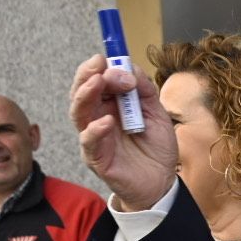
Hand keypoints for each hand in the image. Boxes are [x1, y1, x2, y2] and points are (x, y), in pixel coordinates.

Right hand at [70, 55, 178, 210]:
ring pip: (79, 112)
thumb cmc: (156, 147)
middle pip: (82, 92)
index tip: (108, 58)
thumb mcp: (157, 113)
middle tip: (100, 67)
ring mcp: (95, 137)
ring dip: (86, 95)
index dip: (100, 68)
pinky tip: (107, 121)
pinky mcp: (97, 157)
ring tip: (97, 83)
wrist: (162, 181)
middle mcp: (98, 118)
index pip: (97, 80)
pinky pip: (89, 141)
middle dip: (88, 76)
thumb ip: (144, 91)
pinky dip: (95, 129)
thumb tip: (131, 69)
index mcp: (111, 105)